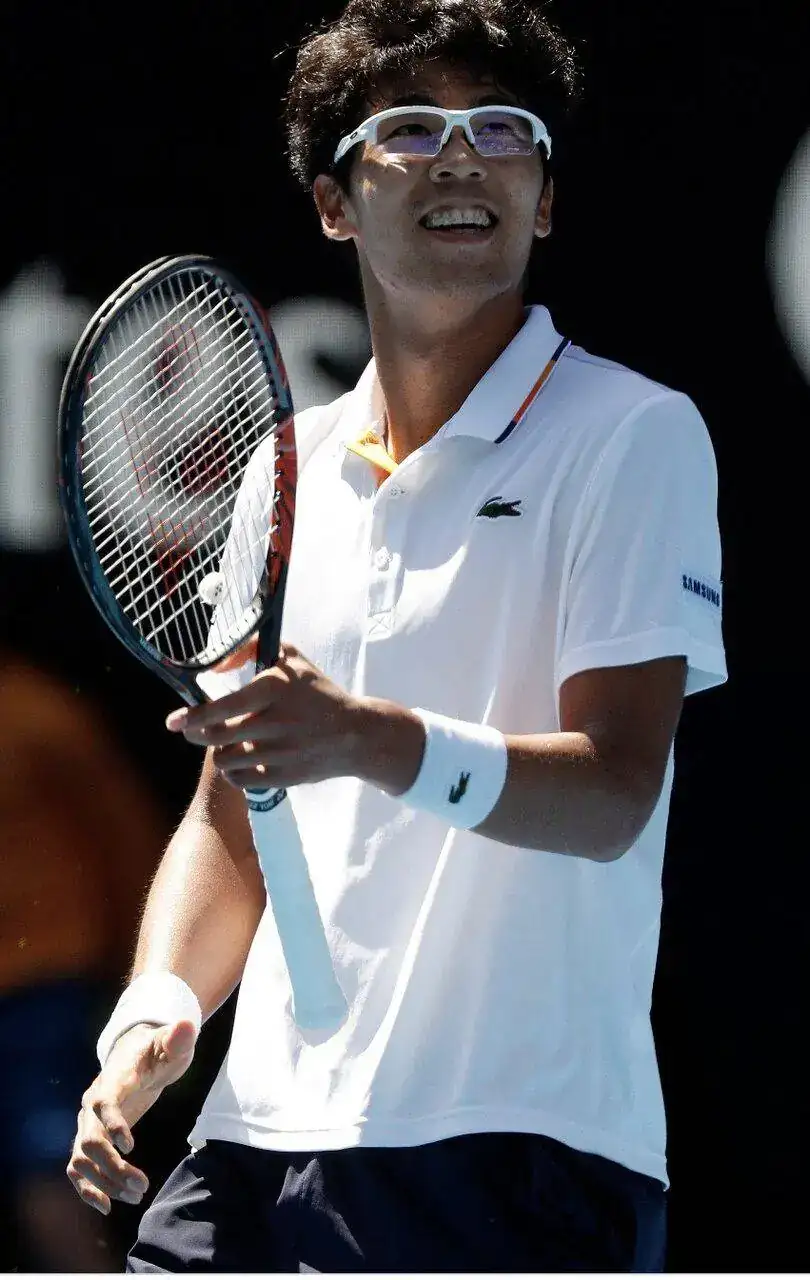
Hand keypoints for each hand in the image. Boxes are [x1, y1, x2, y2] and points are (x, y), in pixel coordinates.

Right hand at [67, 1019, 196, 1214]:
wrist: (137, 1053)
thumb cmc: (157, 1048)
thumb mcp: (172, 1043)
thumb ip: (178, 1038)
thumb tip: (187, 1027)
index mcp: (113, 1079)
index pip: (103, 1102)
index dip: (112, 1125)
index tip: (131, 1147)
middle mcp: (93, 1102)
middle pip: (91, 1140)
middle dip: (113, 1167)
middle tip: (142, 1186)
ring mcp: (88, 1122)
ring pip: (82, 1159)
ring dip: (104, 1182)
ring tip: (135, 1196)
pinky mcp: (90, 1136)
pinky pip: (77, 1167)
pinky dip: (87, 1188)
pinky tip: (107, 1205)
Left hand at [165, 642, 363, 790]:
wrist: (355, 734)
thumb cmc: (318, 692)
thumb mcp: (291, 658)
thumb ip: (250, 650)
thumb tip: (215, 665)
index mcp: (275, 690)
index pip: (224, 708)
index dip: (194, 716)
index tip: (173, 720)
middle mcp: (276, 724)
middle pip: (217, 737)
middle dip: (197, 733)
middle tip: (191, 729)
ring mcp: (279, 755)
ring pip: (225, 760)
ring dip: (219, 751)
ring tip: (228, 742)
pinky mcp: (283, 778)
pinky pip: (240, 780)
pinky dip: (234, 771)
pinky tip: (242, 760)